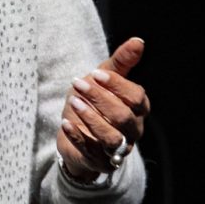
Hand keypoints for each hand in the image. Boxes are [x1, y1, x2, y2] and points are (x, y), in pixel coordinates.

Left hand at [56, 37, 150, 181]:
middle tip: (78, 84)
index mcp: (138, 108)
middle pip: (124, 117)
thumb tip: (138, 41)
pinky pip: (91, 153)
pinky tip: (65, 123)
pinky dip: (78, 137)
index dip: (117, 85)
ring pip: (111, 138)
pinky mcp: (100, 163)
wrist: (73, 129)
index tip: (95, 74)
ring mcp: (118, 149)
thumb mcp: (103, 78)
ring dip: (91, 119)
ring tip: (73, 102)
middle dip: (100, 99)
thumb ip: (121, 62)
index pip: (136, 97)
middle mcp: (133, 130)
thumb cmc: (93, 100)